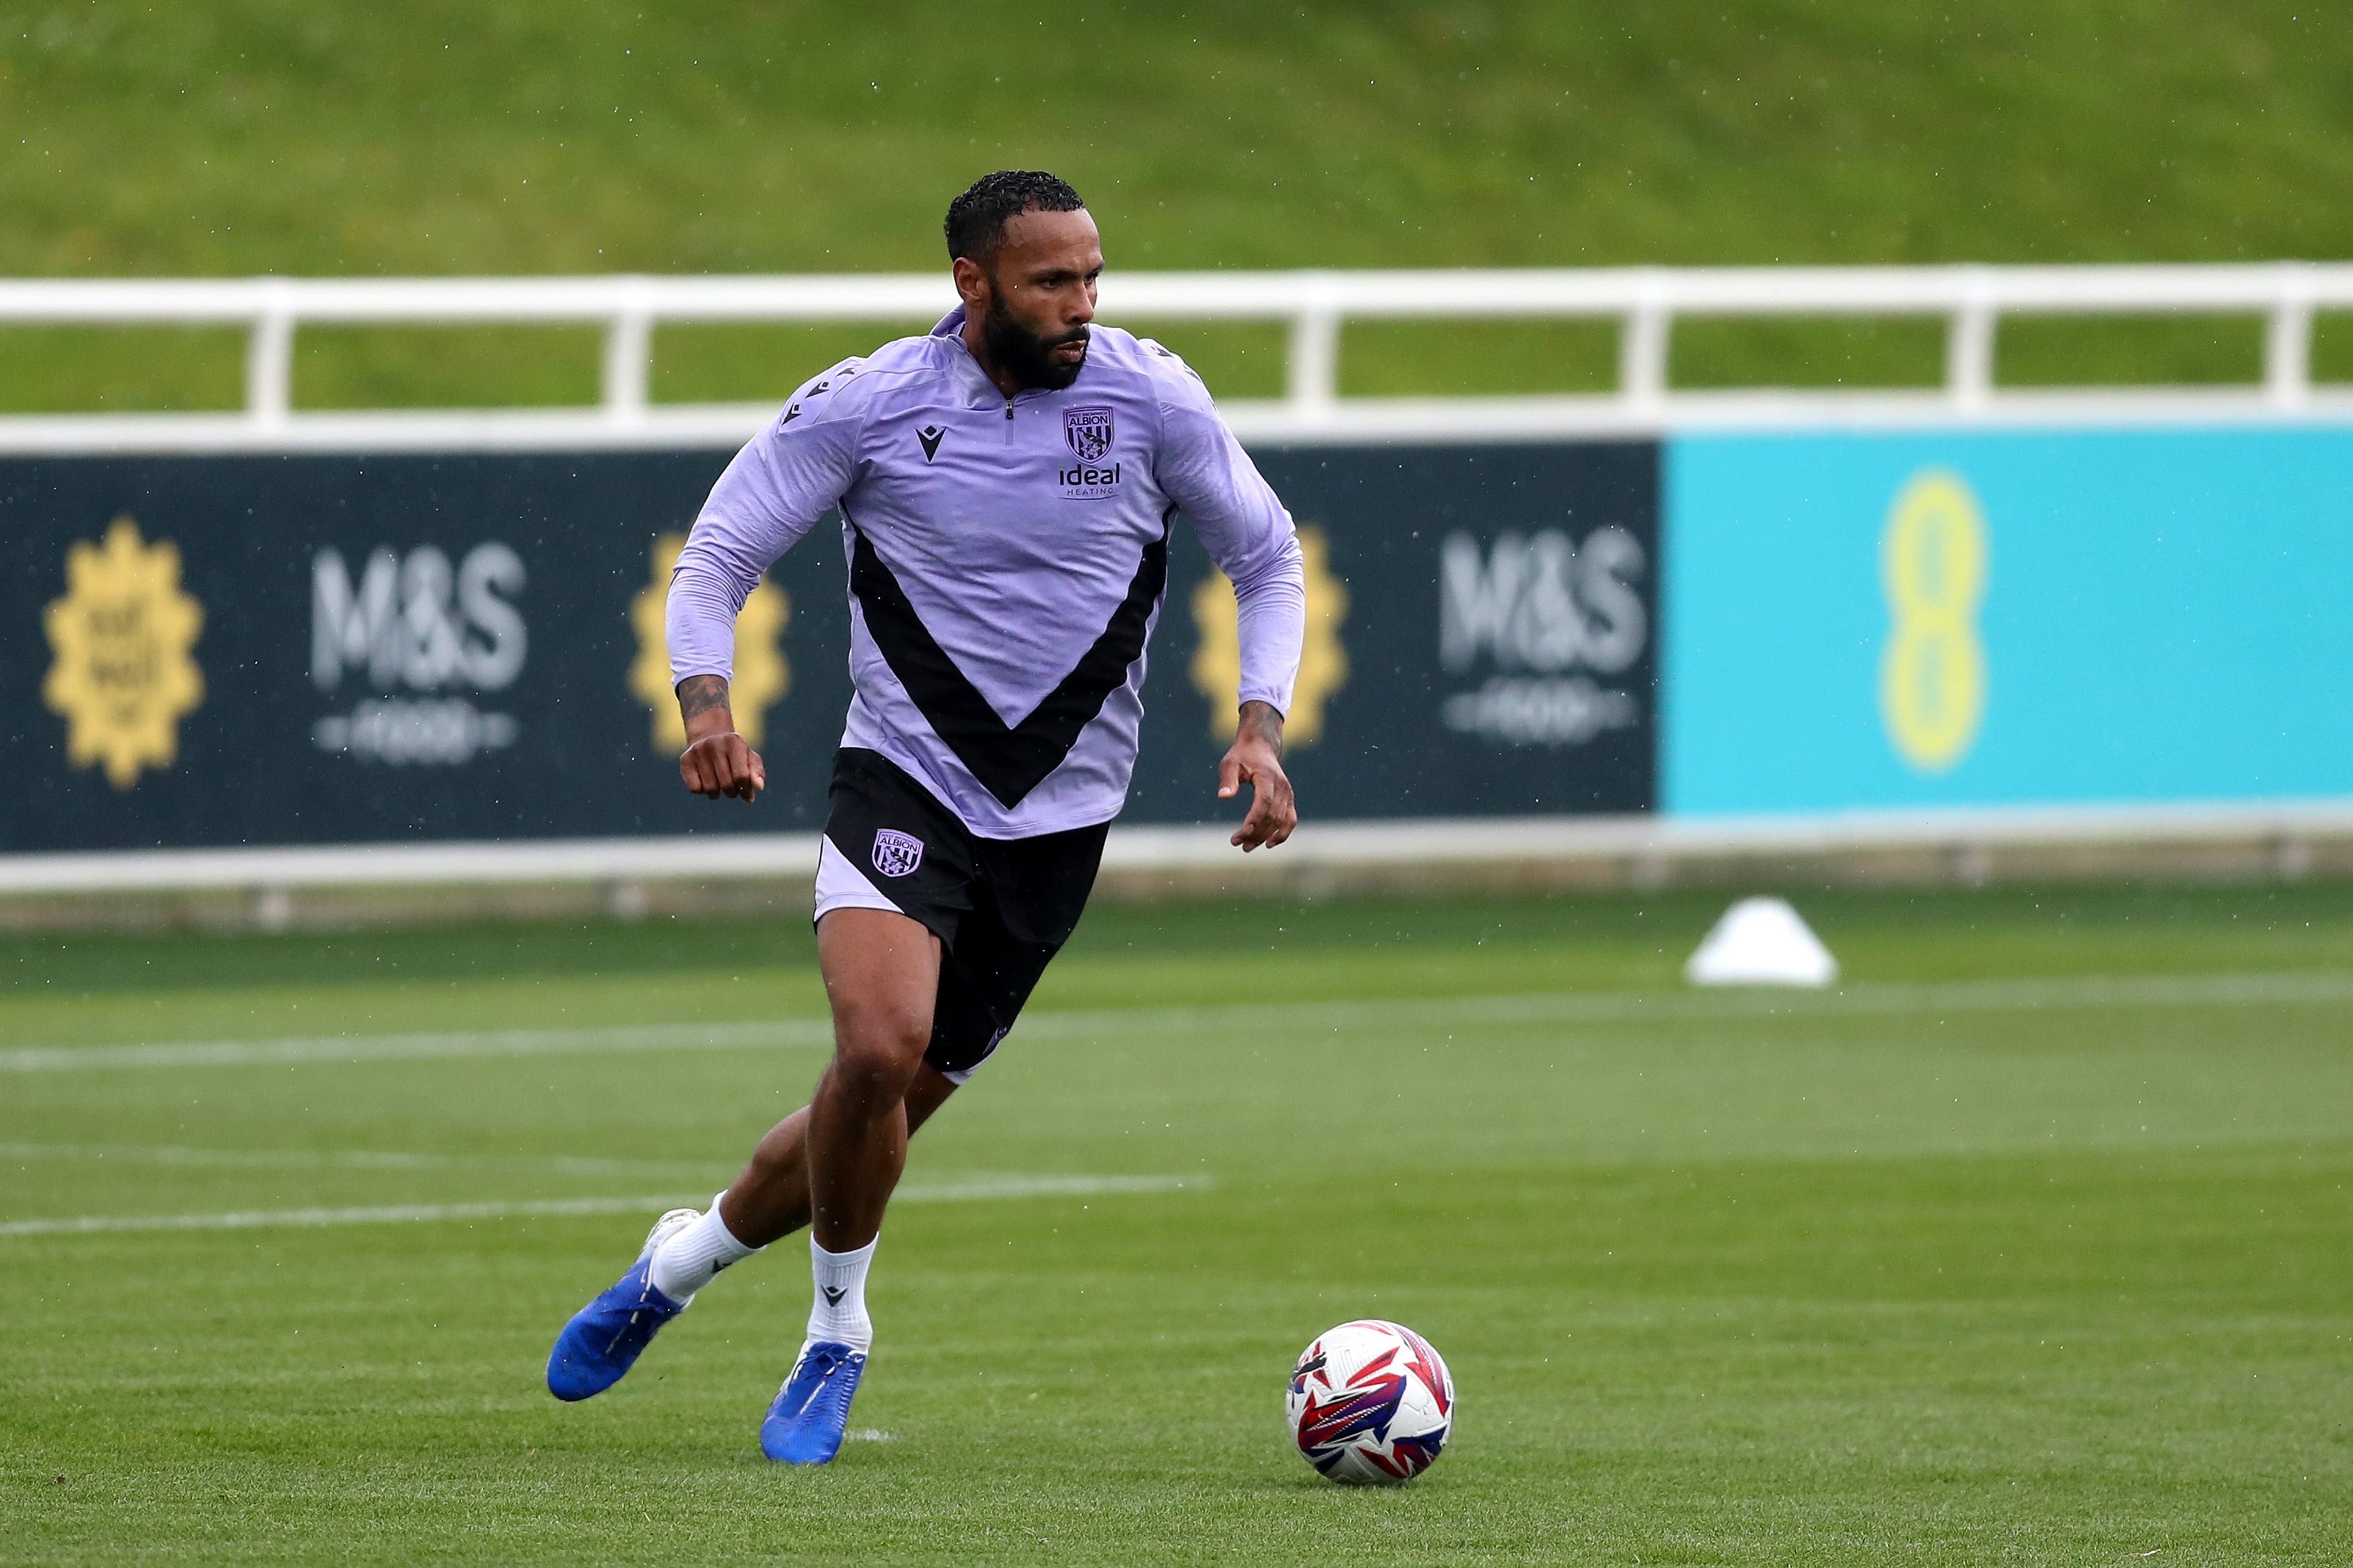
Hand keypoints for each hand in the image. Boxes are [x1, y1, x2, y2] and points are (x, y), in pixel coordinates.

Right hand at [676, 675, 765, 801]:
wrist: (709, 735)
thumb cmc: (735, 752)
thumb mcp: (749, 757)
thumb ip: (757, 772)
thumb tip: (759, 787)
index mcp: (734, 742)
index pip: (741, 776)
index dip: (746, 790)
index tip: (747, 794)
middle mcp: (714, 744)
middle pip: (727, 785)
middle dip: (732, 792)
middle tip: (732, 788)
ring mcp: (698, 751)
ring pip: (710, 789)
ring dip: (717, 793)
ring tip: (720, 784)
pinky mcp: (685, 760)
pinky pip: (695, 789)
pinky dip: (702, 791)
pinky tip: (706, 782)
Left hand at [1218, 700, 1295, 850]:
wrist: (1260, 746)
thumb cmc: (1242, 756)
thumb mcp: (1230, 763)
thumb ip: (1227, 780)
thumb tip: (1223, 797)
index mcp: (1267, 777)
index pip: (1264, 801)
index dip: (1255, 818)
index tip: (1242, 832)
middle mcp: (1282, 786)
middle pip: (1271, 815)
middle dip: (1255, 832)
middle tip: (1236, 842)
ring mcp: (1288, 794)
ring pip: (1280, 821)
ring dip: (1264, 836)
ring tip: (1246, 847)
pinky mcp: (1289, 800)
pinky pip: (1290, 820)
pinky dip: (1282, 834)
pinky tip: (1268, 844)